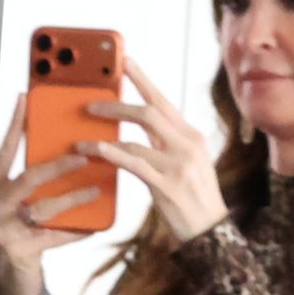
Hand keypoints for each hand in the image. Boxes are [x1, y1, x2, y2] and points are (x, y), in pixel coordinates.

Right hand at [0, 101, 110, 294]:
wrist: (8, 275)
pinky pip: (55, 237)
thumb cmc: (16, 230)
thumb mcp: (16, 202)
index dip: (14, 126)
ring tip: (94, 189)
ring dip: (72, 197)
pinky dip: (77, 230)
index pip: (4, 151)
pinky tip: (95, 224)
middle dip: (57, 165)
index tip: (25, 100)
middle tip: (82, 155)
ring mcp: (5, 229)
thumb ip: (30, 180)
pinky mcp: (20, 251)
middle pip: (28, 178)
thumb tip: (65, 149)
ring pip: (44, 208)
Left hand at [89, 64, 230, 242]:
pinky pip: (135, 162)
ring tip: (83, 134)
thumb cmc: (195, 198)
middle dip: (119, 102)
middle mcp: (187, 145)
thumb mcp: (189, 163)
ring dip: (107, 131)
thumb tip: (144, 125)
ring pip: (138, 135)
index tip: (126, 62)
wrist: (210, 232)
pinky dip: (113, 152)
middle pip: (150, 111)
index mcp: (192, 136)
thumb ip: (168, 143)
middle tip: (93, 100)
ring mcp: (178, 164)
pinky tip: (96, 148)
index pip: (164, 102)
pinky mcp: (166, 184)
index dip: (143, 80)